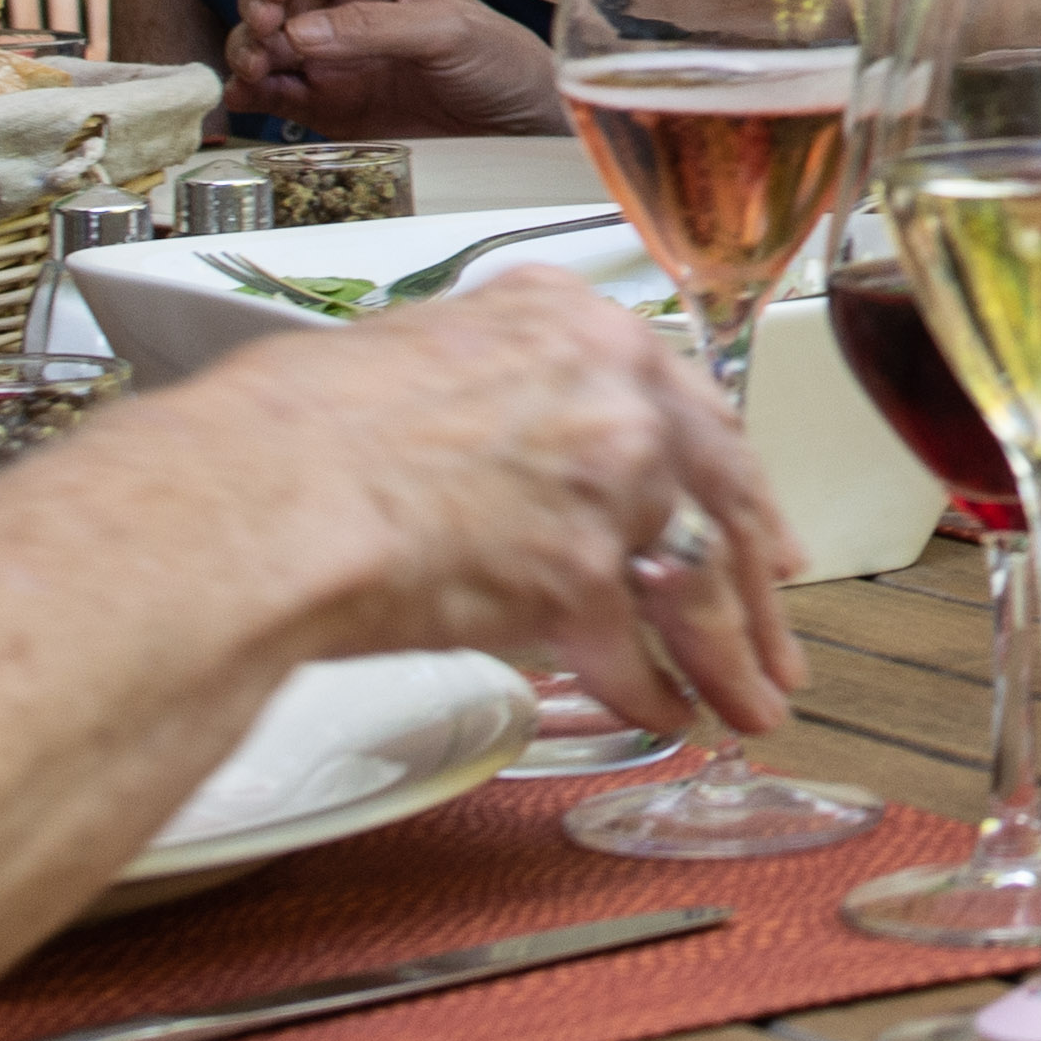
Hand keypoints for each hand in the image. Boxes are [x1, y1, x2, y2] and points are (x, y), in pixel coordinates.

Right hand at [224, 0, 560, 138]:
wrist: (518, 129)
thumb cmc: (501, 61)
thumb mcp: (449, 31)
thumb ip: (376, 27)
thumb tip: (304, 32)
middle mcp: (346, 12)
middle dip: (259, 10)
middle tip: (265, 33)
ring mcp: (333, 59)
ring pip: (266, 44)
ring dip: (248, 52)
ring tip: (257, 69)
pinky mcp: (326, 105)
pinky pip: (274, 94)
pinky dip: (251, 94)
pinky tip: (246, 97)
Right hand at [244, 267, 805, 738]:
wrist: (259, 494)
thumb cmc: (296, 434)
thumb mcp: (422, 356)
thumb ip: (505, 393)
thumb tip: (516, 448)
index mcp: (570, 322)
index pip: (686, 407)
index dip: (729, 478)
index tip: (754, 526)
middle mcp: (609, 389)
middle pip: (718, 494)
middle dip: (756, 582)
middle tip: (780, 635)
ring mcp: (606, 480)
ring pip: (695, 583)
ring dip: (728, 658)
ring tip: (751, 706)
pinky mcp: (581, 575)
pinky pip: (633, 653)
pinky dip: (650, 697)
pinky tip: (664, 718)